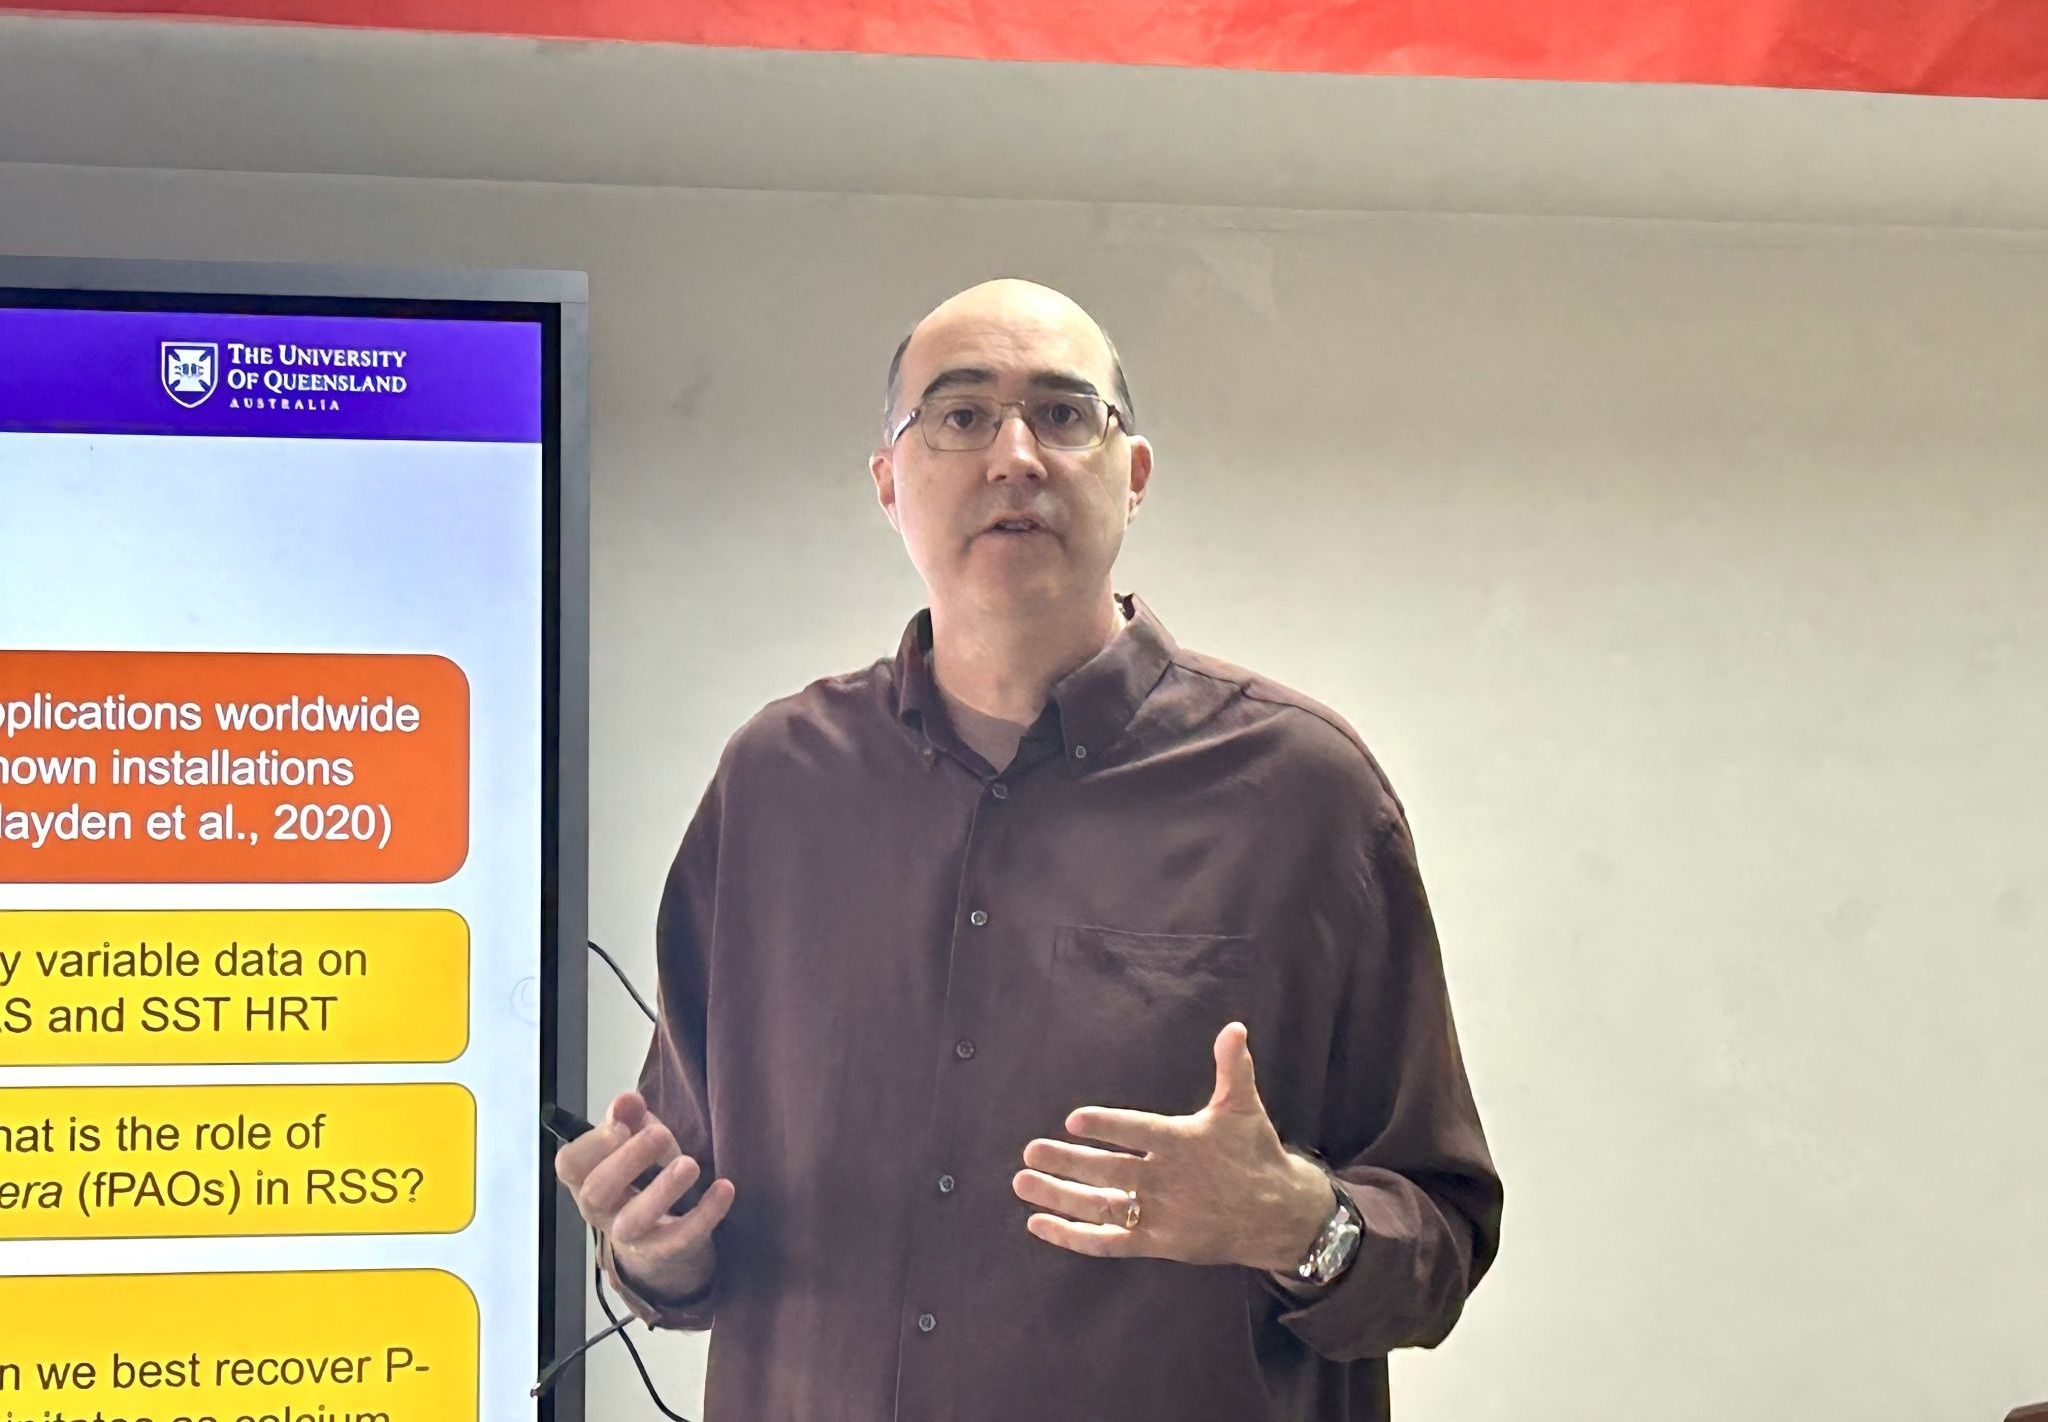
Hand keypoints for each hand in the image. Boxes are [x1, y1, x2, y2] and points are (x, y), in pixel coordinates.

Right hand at [554, 1091, 734, 1302]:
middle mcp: (599, 1211)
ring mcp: (629, 1236)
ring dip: (662, 1190)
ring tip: (690, 1165)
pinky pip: (679, 1239)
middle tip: (660, 1135)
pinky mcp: (663, 1252)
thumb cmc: (644, 1176)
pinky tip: (724, 1188)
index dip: (592, 1144)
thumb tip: (626, 1101)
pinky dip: (704, 1214)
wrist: (664, 1236)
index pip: (570, 1165)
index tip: (621, 1126)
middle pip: (596, 1192)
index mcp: (586, 1179)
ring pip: (634, 1220)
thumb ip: (630, 1118)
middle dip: (628, 1160)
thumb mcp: (637, 1140)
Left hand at [1013, 1022, 1331, 1270]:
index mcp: (1183, 1143)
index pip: (1139, 1132)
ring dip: (1059, 1196)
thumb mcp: (1243, 1107)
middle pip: (1109, 1171)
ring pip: (1101, 1207)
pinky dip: (1072, 1237)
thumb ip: (1232, 1067)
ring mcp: (1160, 1216)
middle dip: (1066, 1162)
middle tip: (1029, 1151)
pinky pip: (1108, 1244)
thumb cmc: (1254, 1153)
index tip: (1073, 1120)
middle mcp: (1167, 1181)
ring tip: (1022, 1183)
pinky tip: (1039, 1224)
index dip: (1107, 1126)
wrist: (1278, 1215)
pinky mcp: (1157, 1244)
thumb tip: (1234, 1027)